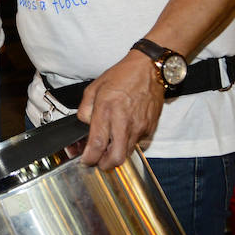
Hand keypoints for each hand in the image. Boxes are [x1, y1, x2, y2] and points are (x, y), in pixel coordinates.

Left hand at [75, 51, 162, 169]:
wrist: (149, 69)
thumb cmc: (122, 76)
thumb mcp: (94, 88)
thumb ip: (85, 109)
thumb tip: (84, 124)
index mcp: (107, 110)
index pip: (97, 143)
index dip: (90, 157)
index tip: (85, 160)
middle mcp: (124, 121)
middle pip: (116, 157)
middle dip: (105, 165)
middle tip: (98, 161)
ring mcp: (139, 126)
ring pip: (127, 153)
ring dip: (116, 155)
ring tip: (109, 147)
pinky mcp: (150, 128)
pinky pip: (137, 144)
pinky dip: (128, 144)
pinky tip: (123, 134)